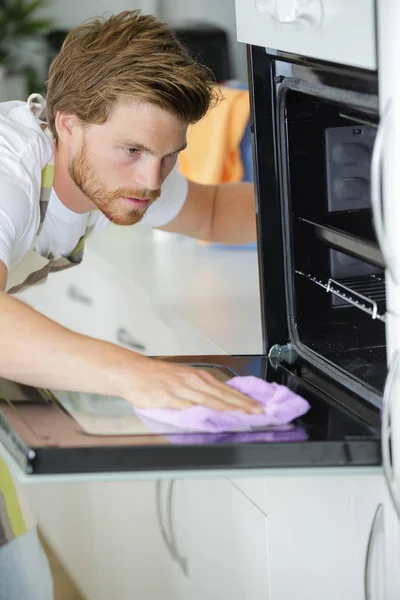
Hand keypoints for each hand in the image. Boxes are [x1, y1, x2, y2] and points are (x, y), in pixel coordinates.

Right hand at [118, 357, 262, 413]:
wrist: (132, 372)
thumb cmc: (155, 376)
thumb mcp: (183, 379)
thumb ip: (199, 391)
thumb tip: (217, 402)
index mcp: (198, 377)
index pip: (227, 390)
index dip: (244, 399)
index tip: (259, 407)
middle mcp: (194, 381)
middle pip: (224, 395)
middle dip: (244, 405)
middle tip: (261, 413)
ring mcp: (183, 389)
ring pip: (211, 400)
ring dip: (230, 409)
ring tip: (246, 416)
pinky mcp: (170, 398)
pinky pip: (190, 407)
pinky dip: (204, 413)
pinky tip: (214, 419)